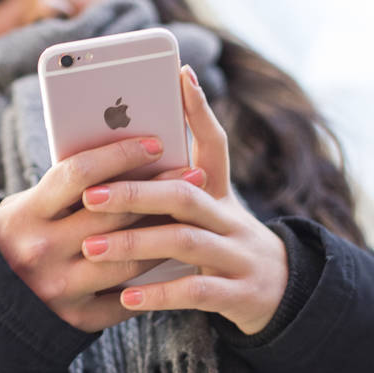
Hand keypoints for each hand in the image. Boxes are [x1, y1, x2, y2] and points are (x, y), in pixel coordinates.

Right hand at [0, 135, 204, 331]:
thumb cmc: (17, 238)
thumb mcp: (26, 206)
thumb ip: (67, 190)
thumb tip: (129, 159)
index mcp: (26, 215)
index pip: (79, 174)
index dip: (121, 155)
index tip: (156, 143)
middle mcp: (42, 251)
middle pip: (114, 215)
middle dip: (159, 191)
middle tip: (195, 176)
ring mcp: (60, 288)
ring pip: (129, 258)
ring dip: (165, 235)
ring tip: (191, 218)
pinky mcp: (76, 319)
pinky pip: (125, 297)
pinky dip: (151, 278)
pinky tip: (173, 260)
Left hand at [78, 66, 289, 334]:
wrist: (282, 294)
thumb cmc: (224, 245)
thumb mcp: (208, 213)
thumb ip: (171, 190)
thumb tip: (119, 162)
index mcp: (221, 193)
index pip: (215, 143)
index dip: (200, 110)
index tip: (179, 75)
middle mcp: (231, 218)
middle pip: (185, 193)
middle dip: (136, 192)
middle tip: (91, 195)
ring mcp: (238, 255)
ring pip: (187, 241)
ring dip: (136, 242)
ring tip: (92, 248)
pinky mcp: (238, 294)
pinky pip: (196, 291)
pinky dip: (160, 294)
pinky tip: (127, 297)